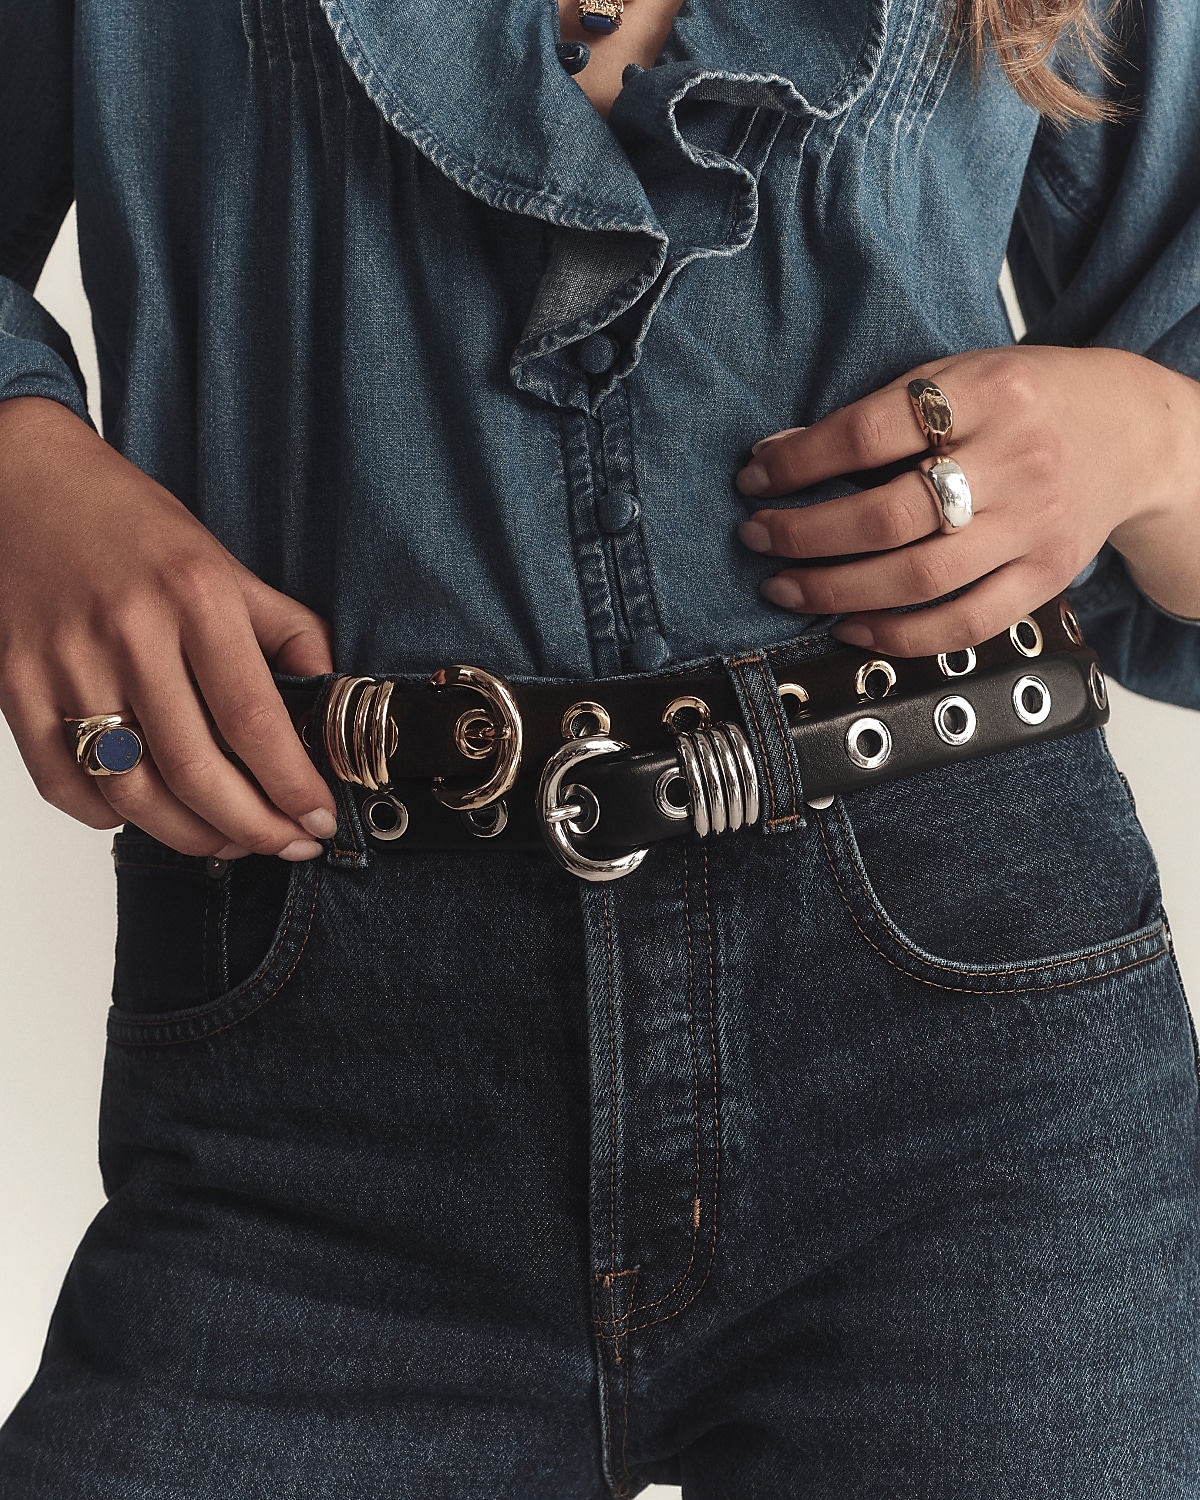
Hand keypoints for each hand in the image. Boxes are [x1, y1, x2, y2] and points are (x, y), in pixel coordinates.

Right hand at [0, 397, 337, 858]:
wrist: (20, 482)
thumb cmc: (131, 525)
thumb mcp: (224, 561)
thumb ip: (285, 629)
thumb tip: (332, 695)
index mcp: (194, 596)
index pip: (255, 720)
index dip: (293, 785)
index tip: (319, 819)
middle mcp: (129, 633)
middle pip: (197, 770)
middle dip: (254, 828)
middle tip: (287, 844)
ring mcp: (65, 665)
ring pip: (133, 792)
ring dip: (191, 837)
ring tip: (230, 840)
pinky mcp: (15, 687)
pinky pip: (67, 786)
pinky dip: (112, 818)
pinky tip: (152, 814)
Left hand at [734, 346, 1199, 654]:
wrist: (1135, 432)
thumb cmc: (1028, 400)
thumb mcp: (962, 375)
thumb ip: (883, 412)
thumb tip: (781, 458)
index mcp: (989, 392)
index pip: (871, 432)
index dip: (801, 463)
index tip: (754, 479)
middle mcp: (1016, 461)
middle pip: (890, 514)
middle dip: (805, 534)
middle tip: (756, 538)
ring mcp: (1034, 526)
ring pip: (920, 578)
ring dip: (835, 591)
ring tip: (784, 588)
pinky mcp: (1046, 577)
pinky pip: (965, 624)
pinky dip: (899, 637)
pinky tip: (850, 628)